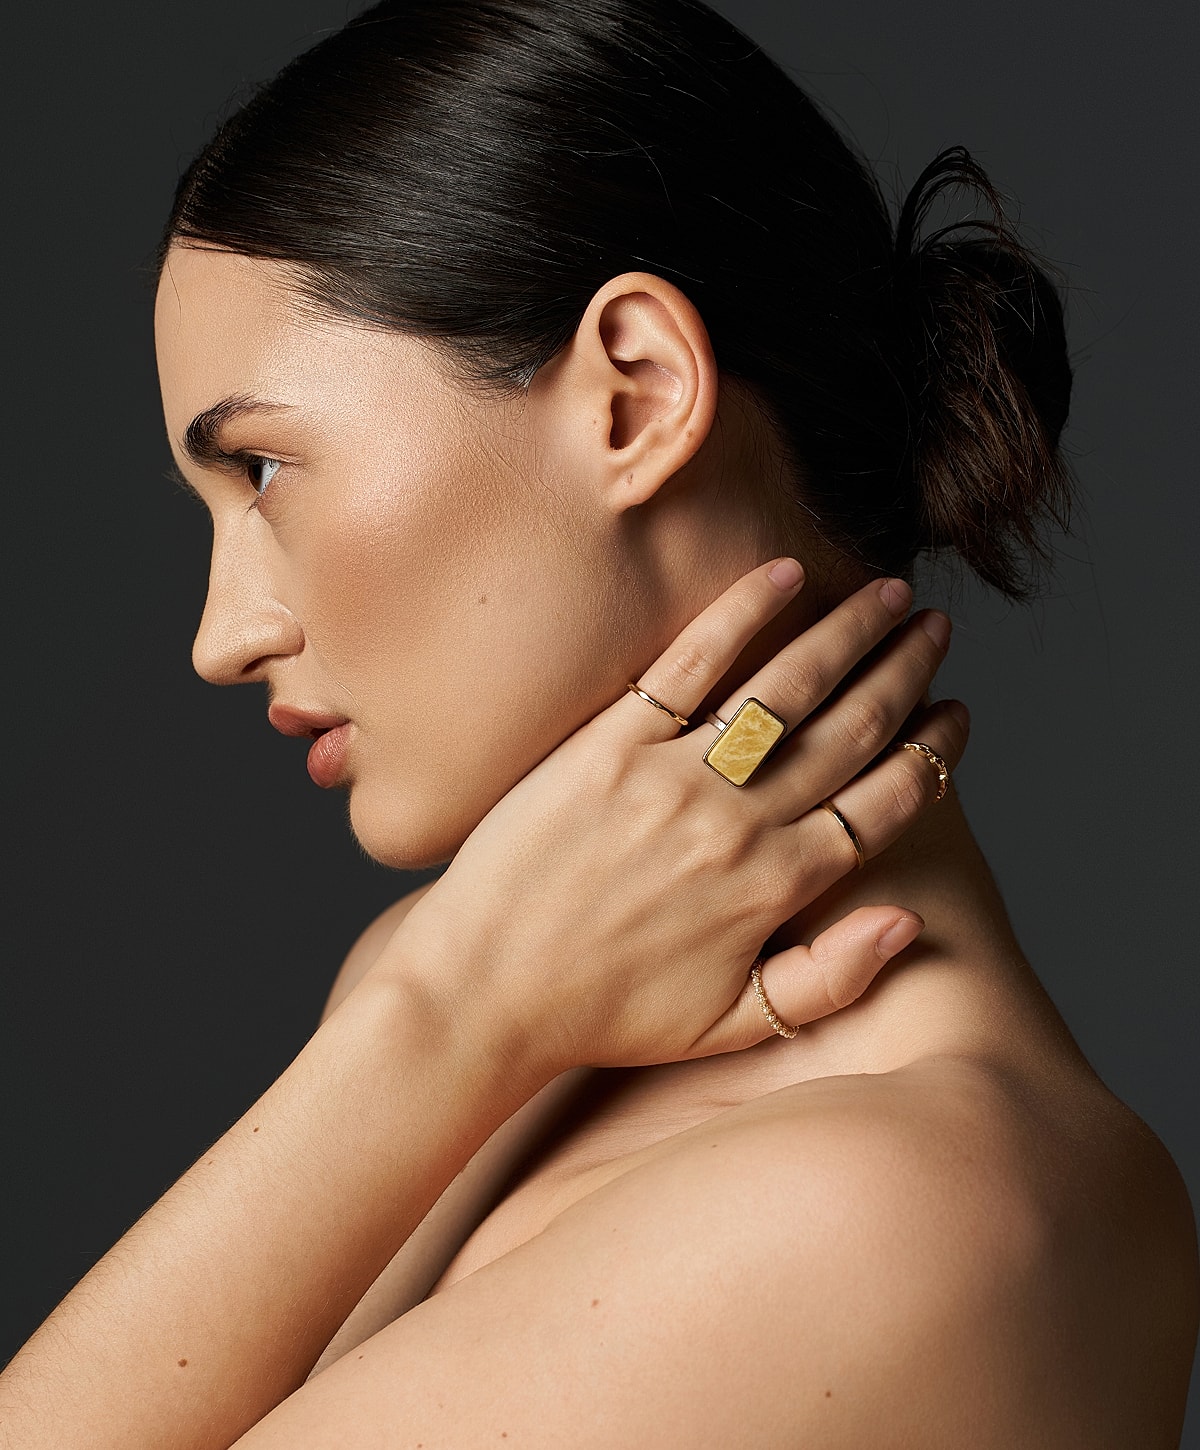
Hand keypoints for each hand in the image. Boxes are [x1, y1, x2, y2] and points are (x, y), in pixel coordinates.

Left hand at [384, 559, 967, 1079]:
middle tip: (935, 629)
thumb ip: (827, 980)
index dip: (932, 755)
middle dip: (905, 673)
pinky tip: (784, 575)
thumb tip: (910, 922)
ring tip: (887, 593)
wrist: (484, 992)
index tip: (957, 715)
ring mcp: (673, 777)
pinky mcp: (609, 744)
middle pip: (849, 731)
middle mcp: (737, 824)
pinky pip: (690, 664)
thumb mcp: (729, 1027)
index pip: (882, 804)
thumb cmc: (606, 1015)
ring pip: (786, 688)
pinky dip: (742, 614)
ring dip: (848, 633)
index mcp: (774, 890)